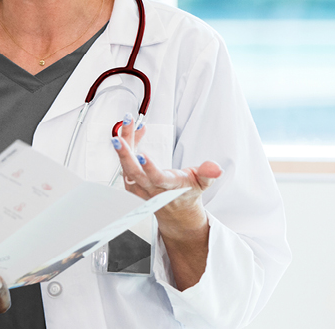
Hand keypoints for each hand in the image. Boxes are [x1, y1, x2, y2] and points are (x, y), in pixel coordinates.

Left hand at [112, 118, 221, 236]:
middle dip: (125, 156)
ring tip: (125, 123)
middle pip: (134, 174)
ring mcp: (139, 187)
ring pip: (126, 167)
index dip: (149, 168)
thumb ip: (208, 175)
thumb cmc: (187, 193)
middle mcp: (151, 189)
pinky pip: (125, 163)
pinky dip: (127, 145)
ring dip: (123, 146)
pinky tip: (131, 130)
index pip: (157, 180)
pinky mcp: (132, 183)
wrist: (176, 212)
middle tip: (118, 139)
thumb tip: (216, 168)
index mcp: (169, 188)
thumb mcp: (202, 184)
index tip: (142, 155)